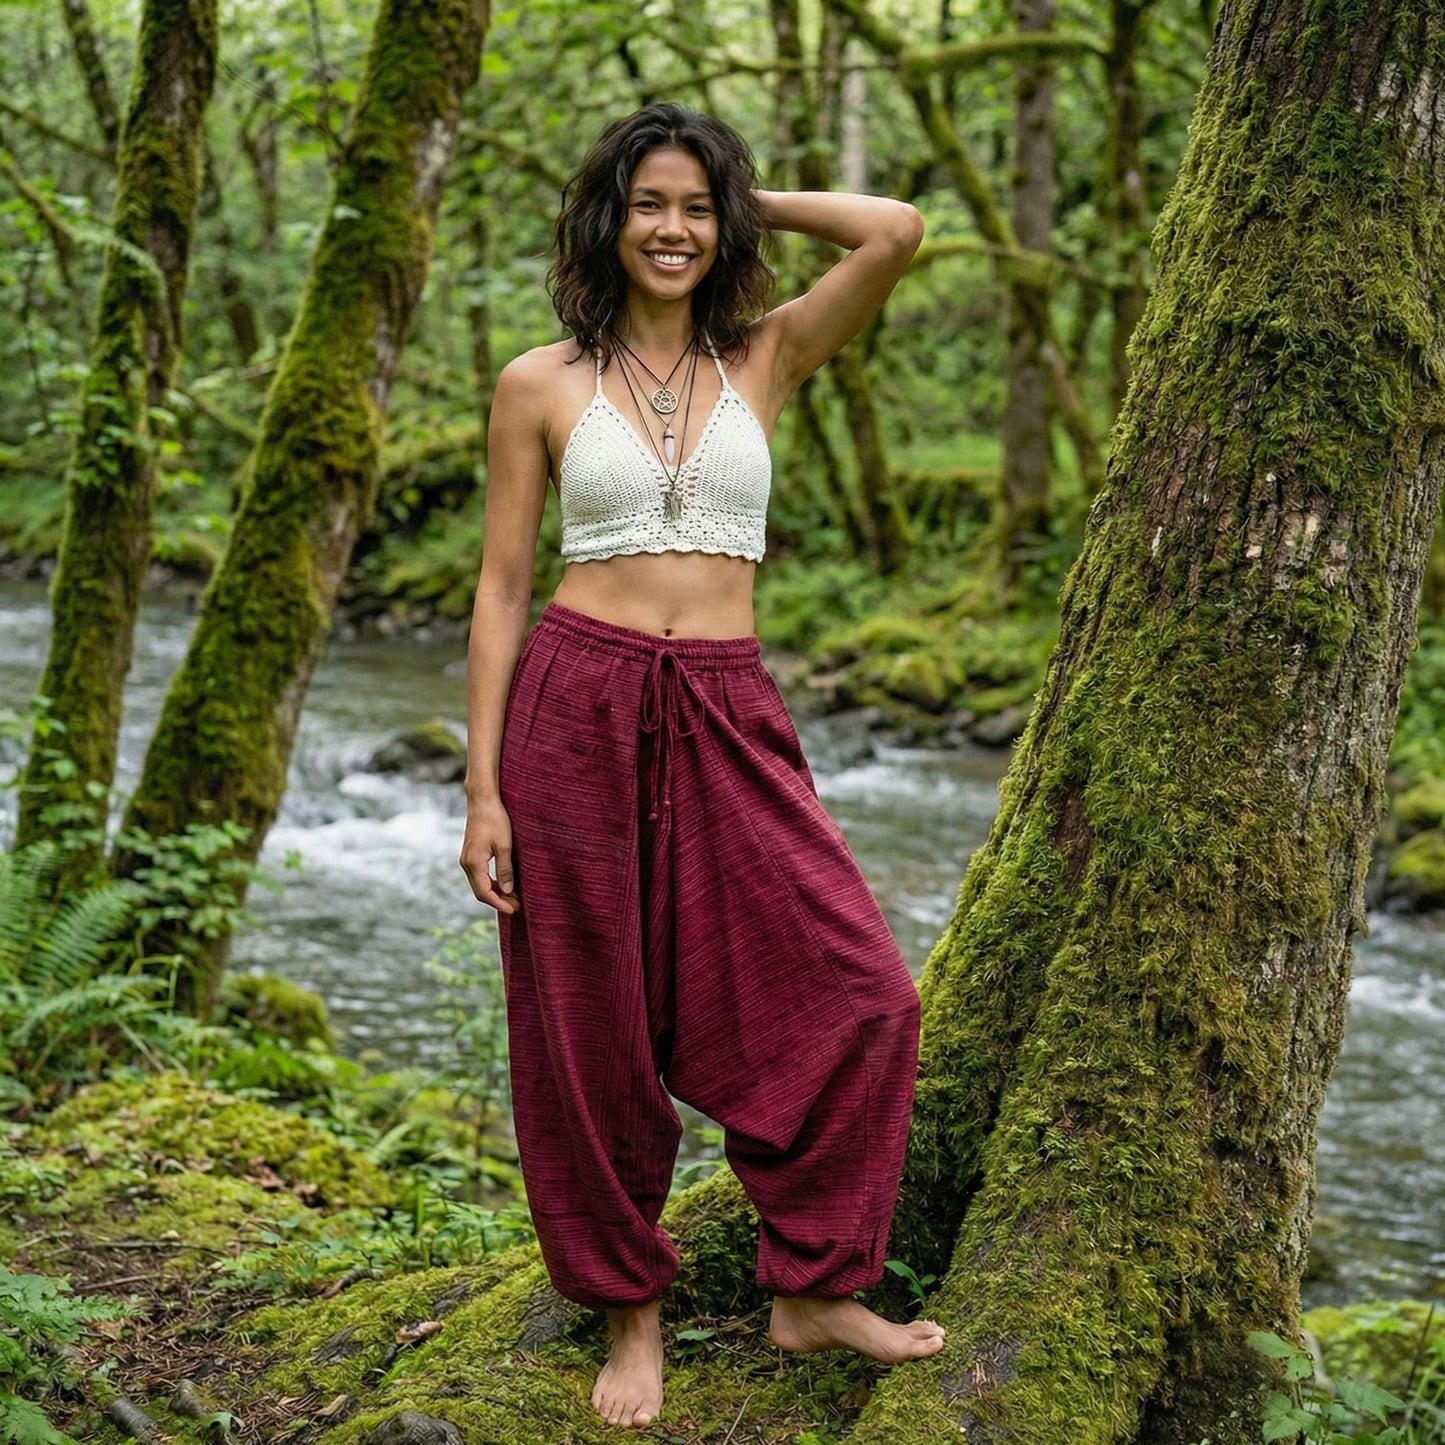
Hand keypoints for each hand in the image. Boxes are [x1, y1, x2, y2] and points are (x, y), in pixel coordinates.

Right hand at [460, 796, 518, 914]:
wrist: (482, 801)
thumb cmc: (495, 820)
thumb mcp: (505, 845)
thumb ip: (506, 869)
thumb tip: (508, 890)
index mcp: (473, 862)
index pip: (484, 892)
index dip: (499, 903)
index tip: (513, 910)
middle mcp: (466, 863)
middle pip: (480, 891)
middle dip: (498, 900)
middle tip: (517, 906)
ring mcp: (467, 859)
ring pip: (479, 884)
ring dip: (495, 892)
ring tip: (513, 897)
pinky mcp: (470, 854)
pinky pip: (479, 875)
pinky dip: (491, 883)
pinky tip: (504, 884)